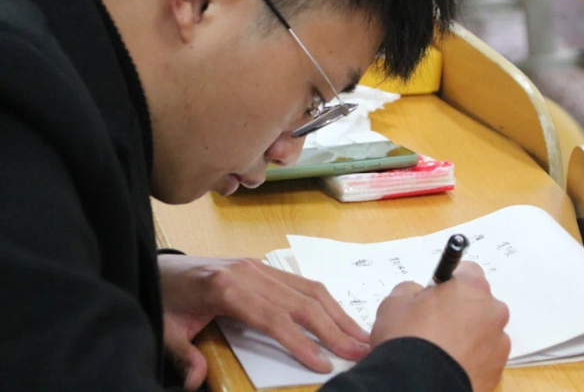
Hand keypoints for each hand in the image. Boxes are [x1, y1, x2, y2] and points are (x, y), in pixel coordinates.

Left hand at [158, 255, 370, 390]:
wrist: (160, 267)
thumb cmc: (164, 299)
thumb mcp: (166, 330)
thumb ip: (183, 355)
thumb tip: (197, 381)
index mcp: (226, 287)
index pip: (273, 318)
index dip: (300, 341)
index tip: (324, 363)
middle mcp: (249, 272)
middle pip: (300, 301)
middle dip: (333, 328)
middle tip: (361, 350)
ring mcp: (258, 266)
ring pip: (307, 287)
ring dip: (337, 312)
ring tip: (360, 335)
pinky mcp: (262, 266)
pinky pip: (300, 282)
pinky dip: (324, 300)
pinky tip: (338, 316)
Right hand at [370, 262, 509, 391]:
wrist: (417, 387)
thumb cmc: (407, 338)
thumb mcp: (394, 303)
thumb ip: (411, 290)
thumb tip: (420, 295)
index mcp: (472, 288)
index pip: (468, 272)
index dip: (449, 282)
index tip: (434, 296)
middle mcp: (493, 312)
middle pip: (479, 303)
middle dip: (461, 309)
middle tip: (434, 324)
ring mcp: (499, 344)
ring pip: (483, 331)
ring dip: (468, 336)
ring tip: (441, 350)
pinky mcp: (498, 372)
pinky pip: (484, 358)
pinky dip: (471, 359)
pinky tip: (449, 366)